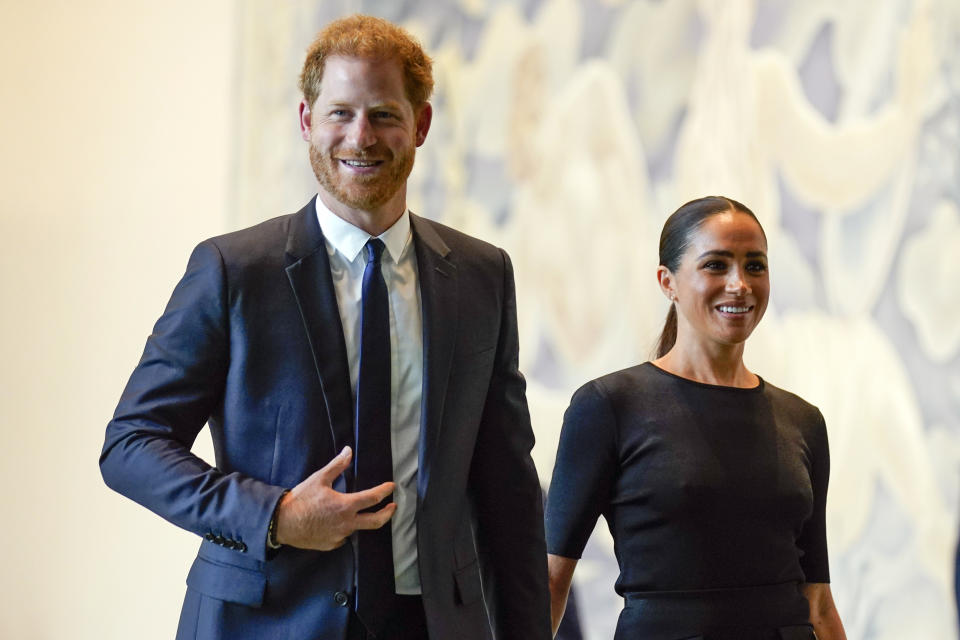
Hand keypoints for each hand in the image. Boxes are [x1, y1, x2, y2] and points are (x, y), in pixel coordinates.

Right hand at [275, 446, 395, 550]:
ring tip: (360, 513)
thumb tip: (348, 450)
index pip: (373, 498)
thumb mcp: (319, 478)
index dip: (385, 491)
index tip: (392, 487)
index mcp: (346, 505)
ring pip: (357, 529)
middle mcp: (347, 523)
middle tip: (393, 507)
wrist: (282, 523)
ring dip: (361, 520)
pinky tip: (340, 524)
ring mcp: (339, 536)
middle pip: (376, 521)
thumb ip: (337, 465)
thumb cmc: (300, 500)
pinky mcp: (331, 545)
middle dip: (388, 514)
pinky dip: (345, 529)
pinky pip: (343, 537)